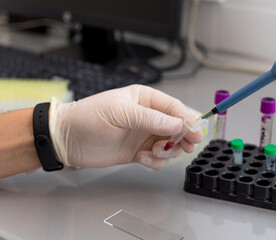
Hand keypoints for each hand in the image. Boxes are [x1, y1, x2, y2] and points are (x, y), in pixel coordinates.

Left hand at [49, 84, 202, 169]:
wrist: (67, 140)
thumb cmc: (88, 118)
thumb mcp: (120, 113)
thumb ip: (150, 119)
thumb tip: (179, 124)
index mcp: (145, 99)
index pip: (174, 108)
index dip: (187, 119)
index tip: (196, 132)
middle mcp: (148, 116)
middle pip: (177, 127)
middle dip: (183, 137)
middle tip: (186, 146)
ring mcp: (144, 134)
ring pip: (170, 144)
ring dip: (167, 151)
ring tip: (153, 152)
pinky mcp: (139, 151)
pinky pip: (158, 158)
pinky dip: (155, 161)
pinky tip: (142, 159)